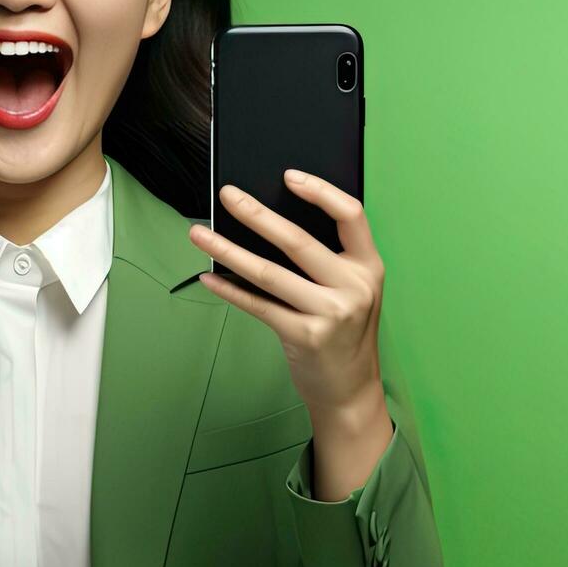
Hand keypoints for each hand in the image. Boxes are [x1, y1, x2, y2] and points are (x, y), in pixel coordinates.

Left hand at [186, 169, 387, 432]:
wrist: (351, 390)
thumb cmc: (343, 333)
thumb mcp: (350, 291)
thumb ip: (325, 260)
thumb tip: (266, 223)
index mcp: (368, 266)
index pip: (350, 214)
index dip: (320, 191)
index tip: (288, 176)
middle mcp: (354, 286)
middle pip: (298, 240)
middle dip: (256, 214)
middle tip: (227, 195)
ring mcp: (330, 313)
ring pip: (269, 272)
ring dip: (227, 251)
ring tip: (199, 235)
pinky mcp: (305, 336)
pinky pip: (258, 305)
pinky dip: (229, 289)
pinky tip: (208, 276)